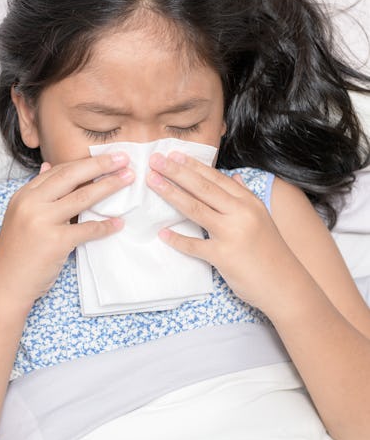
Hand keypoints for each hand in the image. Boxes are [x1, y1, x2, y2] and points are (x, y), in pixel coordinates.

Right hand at [0, 154, 132, 303]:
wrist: (5, 283)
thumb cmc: (16, 252)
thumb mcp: (20, 215)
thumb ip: (37, 193)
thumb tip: (48, 166)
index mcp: (23, 195)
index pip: (57, 171)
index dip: (83, 163)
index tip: (105, 158)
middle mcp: (31, 203)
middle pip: (71, 176)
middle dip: (99, 165)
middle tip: (123, 158)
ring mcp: (42, 221)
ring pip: (82, 197)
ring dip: (109, 186)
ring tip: (128, 179)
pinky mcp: (55, 242)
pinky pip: (87, 229)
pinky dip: (105, 226)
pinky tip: (118, 223)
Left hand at [147, 151, 295, 308]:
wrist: (287, 285)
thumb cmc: (271, 251)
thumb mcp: (262, 218)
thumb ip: (245, 196)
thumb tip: (234, 177)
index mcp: (248, 202)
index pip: (216, 178)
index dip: (193, 165)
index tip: (173, 154)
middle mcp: (241, 214)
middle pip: (202, 188)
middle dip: (176, 171)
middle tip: (155, 160)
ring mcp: (232, 234)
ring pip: (195, 209)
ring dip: (171, 194)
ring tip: (152, 182)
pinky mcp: (224, 256)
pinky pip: (194, 245)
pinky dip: (177, 239)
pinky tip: (162, 233)